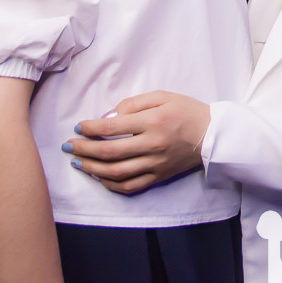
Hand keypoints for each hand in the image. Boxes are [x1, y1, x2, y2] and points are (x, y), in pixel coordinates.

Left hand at [63, 91, 210, 194]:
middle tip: (68, 147)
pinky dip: (111, 184)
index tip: (78, 127)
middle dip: (84, 150)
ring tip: (78, 163)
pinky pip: (131, 186)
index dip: (91, 128)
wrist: (213, 134)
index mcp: (153, 121)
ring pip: (117, 173)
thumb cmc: (186, 111)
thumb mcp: (163, 96)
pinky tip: (99, 177)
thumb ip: (134, 103)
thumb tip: (108, 116)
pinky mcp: (159, 177)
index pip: (113, 127)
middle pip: (110, 152)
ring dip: (92, 169)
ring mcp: (155, 164)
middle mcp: (152, 145)